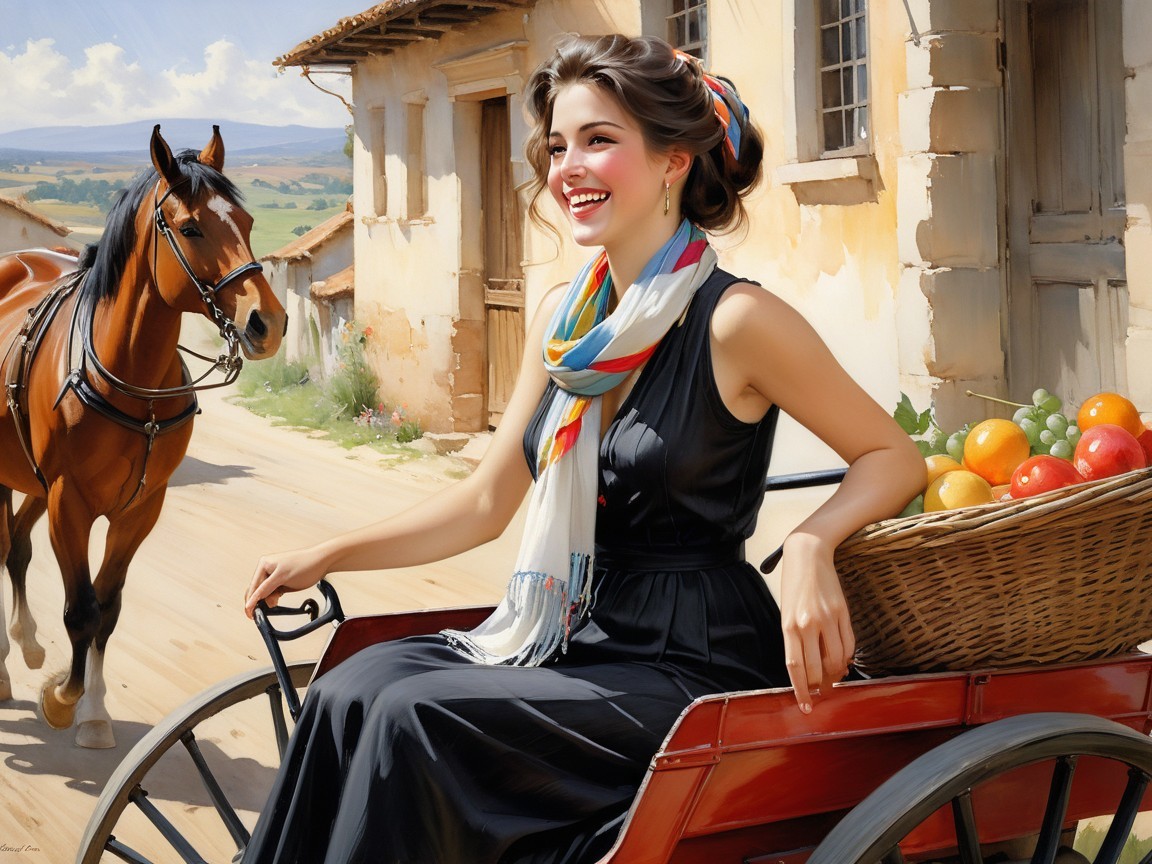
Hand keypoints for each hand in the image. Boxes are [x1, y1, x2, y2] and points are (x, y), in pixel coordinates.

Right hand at [244, 546, 328, 618]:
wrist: (322, 561)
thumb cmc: (305, 565)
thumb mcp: (283, 578)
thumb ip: (268, 588)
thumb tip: (255, 599)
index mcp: (264, 564)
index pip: (254, 587)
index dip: (251, 602)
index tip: (250, 614)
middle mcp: (266, 567)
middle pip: (256, 590)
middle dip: (260, 601)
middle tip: (261, 613)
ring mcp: (273, 573)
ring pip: (264, 591)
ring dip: (268, 598)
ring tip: (276, 600)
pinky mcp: (280, 578)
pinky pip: (271, 590)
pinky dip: (273, 596)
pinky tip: (277, 598)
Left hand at [778, 533, 854, 712]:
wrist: (807, 554)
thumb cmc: (794, 586)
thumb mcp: (787, 612)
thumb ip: (796, 639)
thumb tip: (808, 668)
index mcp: (789, 625)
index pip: (795, 666)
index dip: (801, 690)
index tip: (806, 706)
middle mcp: (808, 624)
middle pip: (817, 668)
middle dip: (820, 687)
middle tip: (822, 695)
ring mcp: (828, 618)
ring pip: (836, 659)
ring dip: (836, 674)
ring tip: (833, 680)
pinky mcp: (843, 612)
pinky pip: (849, 643)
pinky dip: (847, 658)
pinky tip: (843, 663)